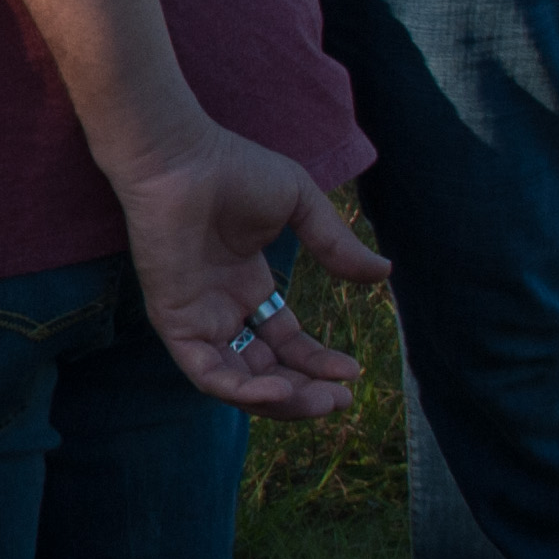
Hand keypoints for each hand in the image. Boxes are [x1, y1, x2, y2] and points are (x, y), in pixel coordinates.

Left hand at [102, 115, 391, 417]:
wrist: (181, 157)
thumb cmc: (231, 169)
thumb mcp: (299, 206)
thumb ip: (336, 245)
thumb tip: (385, 273)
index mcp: (246, 286)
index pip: (284, 343)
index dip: (318, 363)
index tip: (352, 373)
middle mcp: (220, 308)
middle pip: (265, 371)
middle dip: (305, 392)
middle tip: (340, 400)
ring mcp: (195, 318)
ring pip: (238, 383)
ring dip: (281, 400)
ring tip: (322, 400)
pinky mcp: (173, 322)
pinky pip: (207, 374)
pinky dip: (242, 390)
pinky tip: (281, 387)